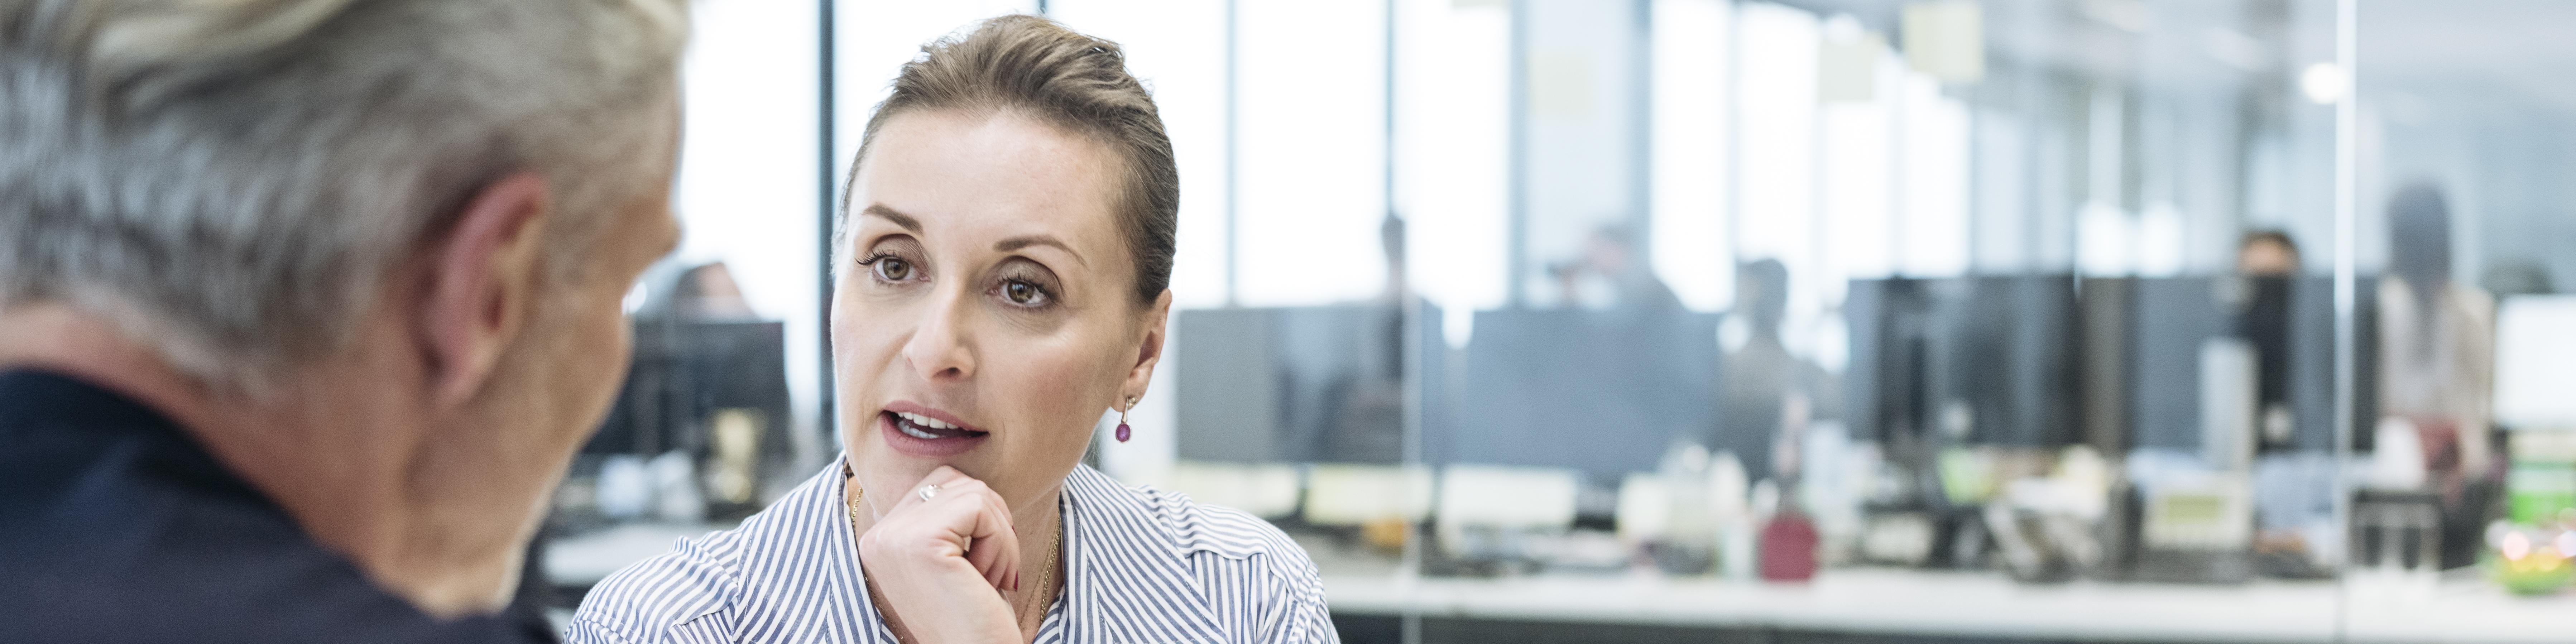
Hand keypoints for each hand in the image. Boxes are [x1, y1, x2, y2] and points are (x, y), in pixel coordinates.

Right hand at [856, 466, 1021, 642]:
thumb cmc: (974, 620)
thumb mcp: (955, 560)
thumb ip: (947, 519)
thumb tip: (969, 481)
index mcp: (881, 540)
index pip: (938, 485)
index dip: (977, 516)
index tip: (982, 566)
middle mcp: (877, 536)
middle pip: (955, 481)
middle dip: (991, 523)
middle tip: (992, 573)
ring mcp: (894, 537)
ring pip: (974, 492)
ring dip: (1000, 538)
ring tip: (989, 580)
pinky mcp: (920, 542)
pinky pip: (980, 508)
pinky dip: (1001, 543)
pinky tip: (987, 580)